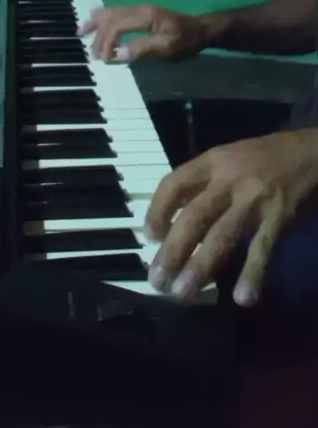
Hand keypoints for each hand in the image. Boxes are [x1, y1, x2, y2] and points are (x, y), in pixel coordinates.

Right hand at [77, 3, 209, 61]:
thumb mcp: (168, 48)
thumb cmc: (186, 40)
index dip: (107, 42)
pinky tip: (94, 22)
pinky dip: (102, 18)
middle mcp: (138, 8)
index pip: (117, 25)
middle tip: (92, 55)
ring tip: (81, 33)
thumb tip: (118, 54)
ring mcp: (138, 8)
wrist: (200, 30)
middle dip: (99, 36)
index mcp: (145, 15)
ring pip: (110, 11)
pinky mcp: (139, 12)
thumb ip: (142, 49)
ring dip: (95, 23)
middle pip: (110, 17)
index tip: (103, 59)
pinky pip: (115, 12)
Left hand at [145, 130, 317, 306]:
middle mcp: (229, 179)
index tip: (149, 236)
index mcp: (212, 162)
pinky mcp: (279, 217)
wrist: (311, 153)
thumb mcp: (228, 159)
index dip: (157, 209)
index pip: (174, 183)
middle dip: (172, 251)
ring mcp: (254, 199)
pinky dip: (251, 274)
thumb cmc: (263, 158)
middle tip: (157, 280)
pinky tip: (242, 297)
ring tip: (182, 293)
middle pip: (193, 216)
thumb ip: (203, 183)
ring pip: (221, 236)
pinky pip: (261, 249)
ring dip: (199, 267)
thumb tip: (171, 214)